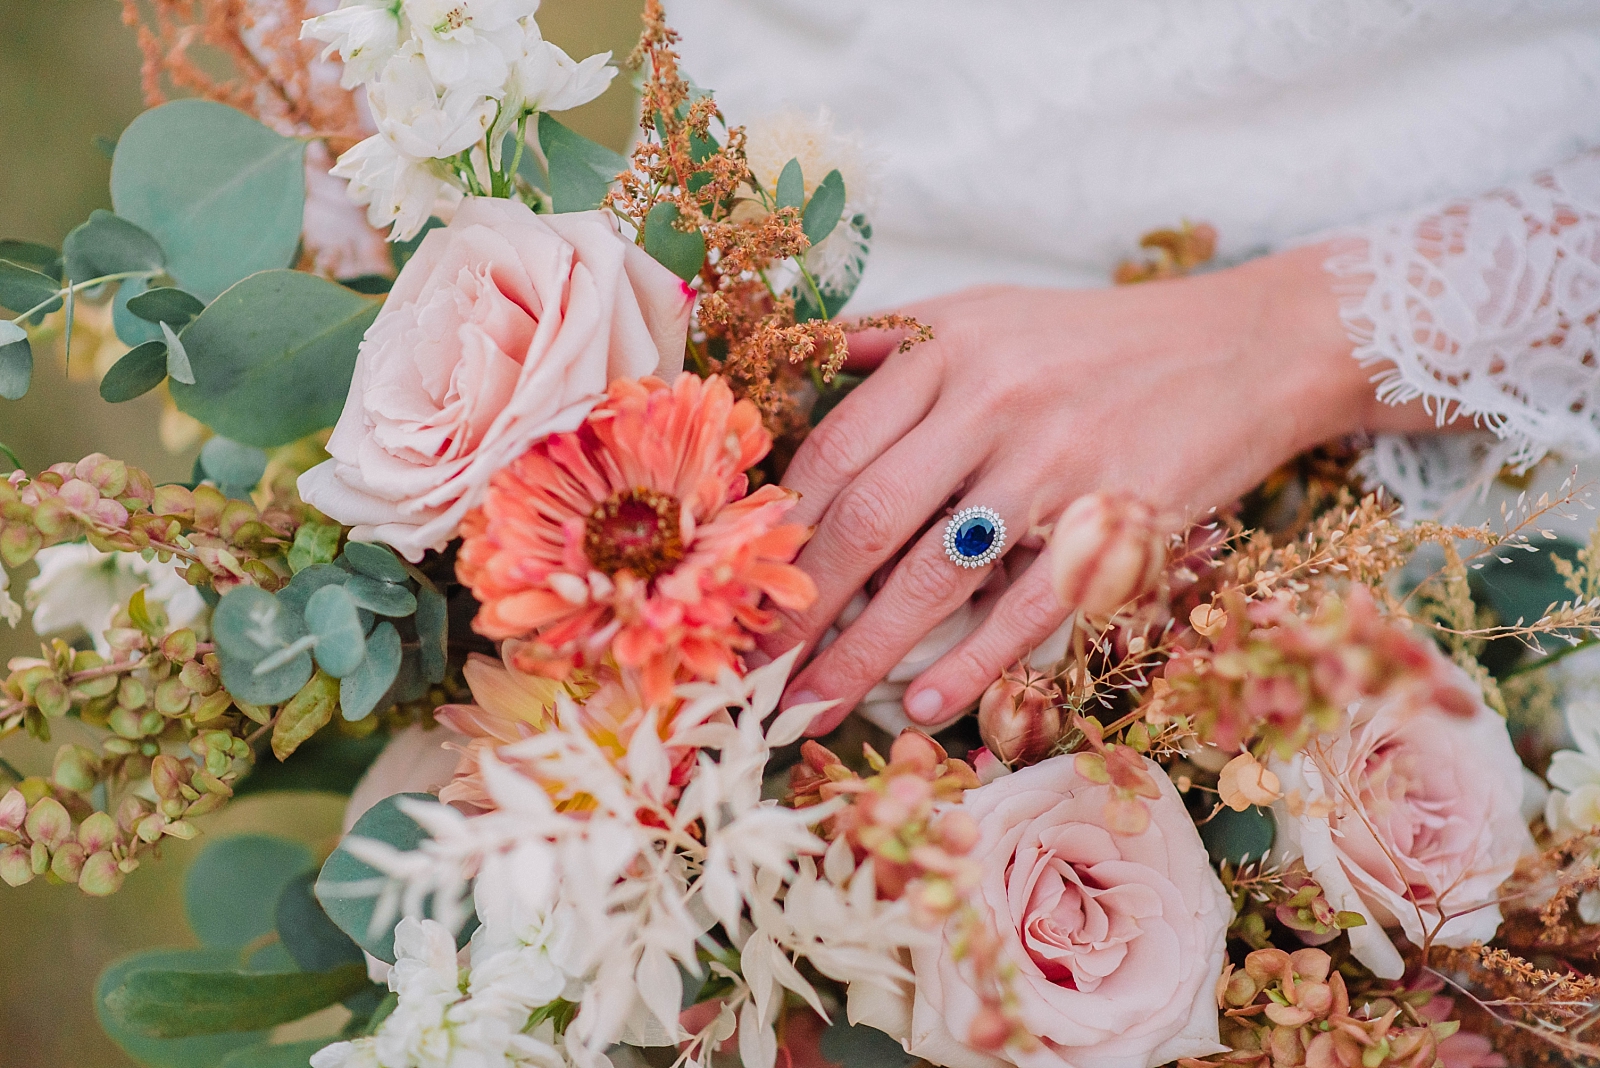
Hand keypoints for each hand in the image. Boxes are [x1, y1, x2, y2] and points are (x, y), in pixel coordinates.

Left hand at [766, 241, 1436, 733]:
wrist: (1247, 344)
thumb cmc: (1101, 340)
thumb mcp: (989, 311)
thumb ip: (896, 342)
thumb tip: (801, 367)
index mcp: (947, 351)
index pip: (836, 446)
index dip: (779, 524)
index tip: (740, 584)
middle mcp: (992, 402)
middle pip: (868, 517)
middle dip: (799, 603)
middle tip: (751, 669)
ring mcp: (1057, 465)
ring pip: (936, 574)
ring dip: (861, 655)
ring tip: (808, 711)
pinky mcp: (1118, 523)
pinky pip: (1029, 607)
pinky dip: (972, 665)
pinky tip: (924, 709)